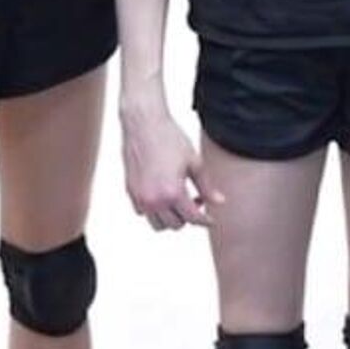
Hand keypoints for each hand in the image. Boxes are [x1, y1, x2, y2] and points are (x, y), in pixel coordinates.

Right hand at [119, 98, 219, 230]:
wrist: (143, 124)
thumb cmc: (171, 139)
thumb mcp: (194, 162)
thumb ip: (207, 186)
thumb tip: (219, 203)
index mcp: (172, 192)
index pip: (192, 218)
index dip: (205, 220)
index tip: (211, 220)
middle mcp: (154, 200)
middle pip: (176, 225)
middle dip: (188, 217)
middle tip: (196, 200)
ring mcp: (140, 197)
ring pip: (158, 224)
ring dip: (170, 218)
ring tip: (178, 200)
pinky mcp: (130, 192)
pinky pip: (143, 213)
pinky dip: (154, 210)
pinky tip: (162, 194)